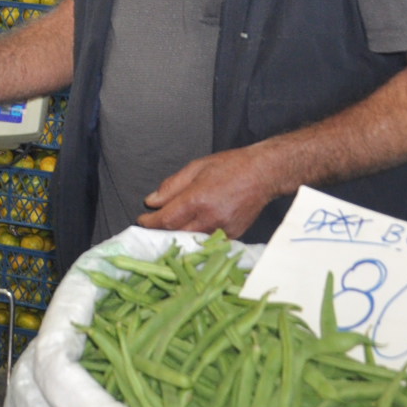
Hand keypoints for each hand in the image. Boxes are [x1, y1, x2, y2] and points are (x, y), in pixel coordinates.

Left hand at [137, 146, 282, 236]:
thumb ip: (171, 187)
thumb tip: (151, 202)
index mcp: (197, 199)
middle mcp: (210, 218)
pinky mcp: (233, 235)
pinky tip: (193, 226)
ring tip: (171, 225)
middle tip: (154, 223)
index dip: (150, 223)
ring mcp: (223, 229)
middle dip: (161, 230)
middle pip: (176, 234)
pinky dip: (197, 235)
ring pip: (192, 239)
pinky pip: (208, 240)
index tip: (142, 220)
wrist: (264, 173)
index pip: (166, 220)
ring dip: (178, 234)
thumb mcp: (195, 168)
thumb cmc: (229, 166)